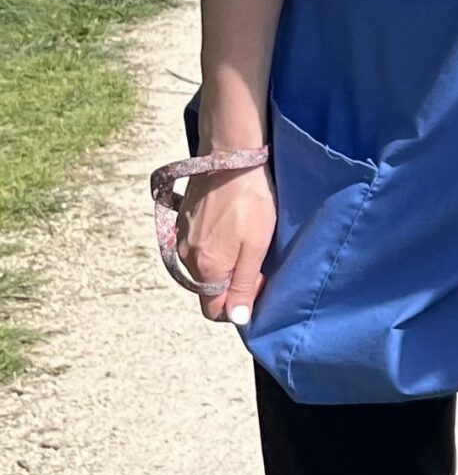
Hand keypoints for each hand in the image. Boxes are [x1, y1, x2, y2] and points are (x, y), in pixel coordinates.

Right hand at [178, 161, 276, 325]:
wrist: (230, 156)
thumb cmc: (250, 200)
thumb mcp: (256, 246)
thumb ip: (243, 284)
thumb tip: (236, 319)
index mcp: (205, 267)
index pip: (212, 309)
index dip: (237, 306)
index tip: (258, 284)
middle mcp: (186, 256)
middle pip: (208, 288)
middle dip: (231, 284)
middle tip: (258, 261)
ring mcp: (181, 237)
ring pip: (203, 267)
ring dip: (224, 263)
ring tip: (247, 241)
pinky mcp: (182, 221)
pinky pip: (198, 246)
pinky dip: (215, 246)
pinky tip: (232, 228)